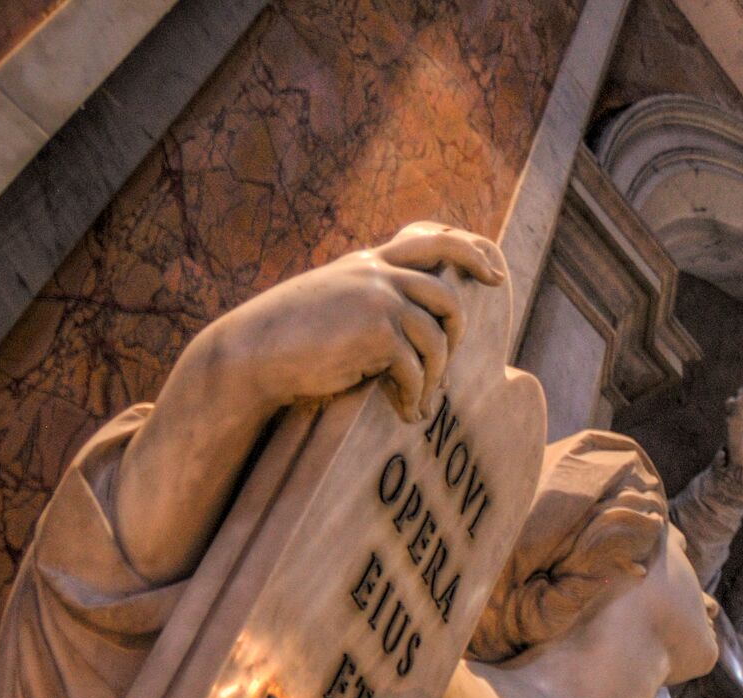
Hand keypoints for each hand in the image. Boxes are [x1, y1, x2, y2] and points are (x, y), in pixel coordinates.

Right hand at [120, 224, 505, 585]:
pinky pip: (417, 368)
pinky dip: (416, 396)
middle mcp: (376, 273)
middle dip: (460, 332)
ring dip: (435, 376)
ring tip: (421, 401)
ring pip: (437, 336)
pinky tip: (407, 413)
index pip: (429, 239)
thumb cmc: (286, 341)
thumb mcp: (330, 304)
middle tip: (452, 365)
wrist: (248, 354)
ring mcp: (377, 298)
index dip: (468, 250)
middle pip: (448, 292)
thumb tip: (408, 331)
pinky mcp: (376, 331)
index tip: (494, 272)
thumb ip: (366, 301)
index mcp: (366, 263)